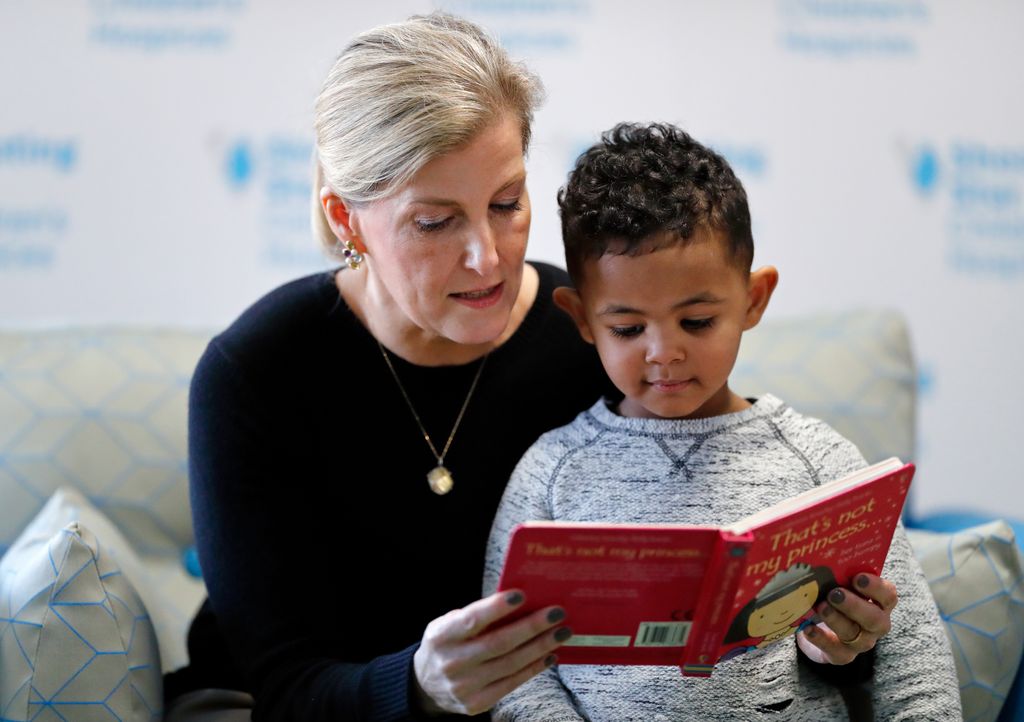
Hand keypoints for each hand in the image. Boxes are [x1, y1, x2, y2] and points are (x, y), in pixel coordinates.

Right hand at [412, 590, 571, 715]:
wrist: (425, 684)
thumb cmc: (446, 643)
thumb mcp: (449, 623)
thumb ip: (476, 615)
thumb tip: (519, 602)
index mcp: (441, 636)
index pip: (471, 620)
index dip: (496, 608)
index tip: (521, 595)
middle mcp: (452, 662)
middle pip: (499, 643)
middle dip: (531, 627)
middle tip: (556, 613)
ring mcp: (464, 686)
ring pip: (510, 664)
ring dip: (540, 646)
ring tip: (561, 632)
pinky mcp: (477, 703)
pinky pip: (512, 683)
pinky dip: (534, 668)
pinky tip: (549, 655)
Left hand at [797, 573, 896, 664]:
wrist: (822, 628)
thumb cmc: (835, 596)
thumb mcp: (839, 583)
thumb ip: (839, 571)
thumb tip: (822, 551)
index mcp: (879, 603)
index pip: (888, 596)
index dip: (876, 587)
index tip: (858, 577)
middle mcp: (875, 624)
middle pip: (875, 619)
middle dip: (855, 606)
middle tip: (835, 593)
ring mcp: (860, 642)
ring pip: (855, 635)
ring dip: (837, 620)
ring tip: (821, 607)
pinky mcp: (842, 655)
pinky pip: (836, 651)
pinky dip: (821, 639)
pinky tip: (808, 628)